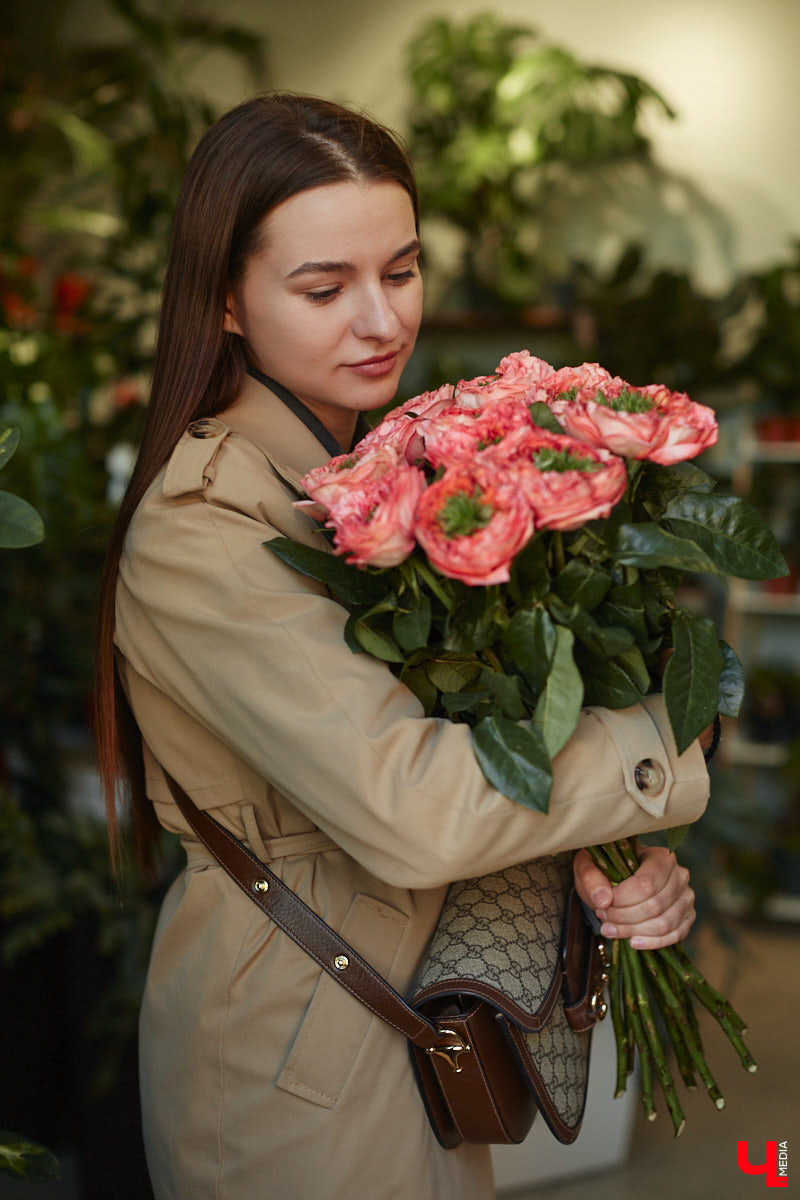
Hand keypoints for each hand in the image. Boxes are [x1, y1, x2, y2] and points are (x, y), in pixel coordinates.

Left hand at [572, 844, 695, 949]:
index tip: (602, 905)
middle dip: (624, 918)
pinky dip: (653, 942)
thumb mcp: (589, 865)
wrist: (619, 875)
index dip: (622, 900)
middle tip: (603, 918)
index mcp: (660, 856)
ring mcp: (686, 897)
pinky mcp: (687, 916)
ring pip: (665, 923)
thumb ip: (591, 878)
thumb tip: (602, 900)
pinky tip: (632, 941)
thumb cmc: (606, 867)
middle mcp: (679, 875)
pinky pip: (675, 935)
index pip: (646, 884)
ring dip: (634, 931)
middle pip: (655, 906)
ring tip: (610, 929)